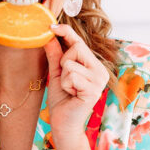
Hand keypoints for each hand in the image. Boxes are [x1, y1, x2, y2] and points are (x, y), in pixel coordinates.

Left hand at [44, 23, 109, 143]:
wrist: (63, 124)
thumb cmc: (62, 101)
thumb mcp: (57, 74)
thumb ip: (55, 56)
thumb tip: (49, 36)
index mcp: (93, 66)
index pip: (80, 43)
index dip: (67, 32)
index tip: (52, 25)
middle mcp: (100, 71)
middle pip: (77, 48)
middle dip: (64, 62)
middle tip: (66, 80)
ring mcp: (99, 80)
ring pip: (71, 62)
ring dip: (64, 77)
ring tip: (69, 90)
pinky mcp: (94, 89)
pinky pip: (71, 75)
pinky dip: (66, 85)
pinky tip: (72, 95)